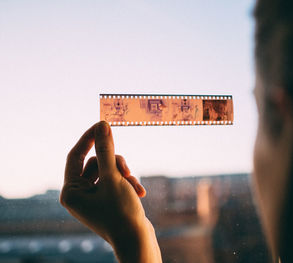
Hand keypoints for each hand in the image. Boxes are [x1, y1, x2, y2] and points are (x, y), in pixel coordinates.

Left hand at [60, 121, 161, 262]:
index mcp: (71, 192)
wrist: (137, 240)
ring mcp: (93, 198)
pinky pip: (114, 181)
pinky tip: (139, 192)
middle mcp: (79, 195)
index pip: (75, 156)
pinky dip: (127, 183)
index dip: (88, 138)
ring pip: (108, 170)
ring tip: (133, 186)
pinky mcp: (107, 199)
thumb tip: (101, 126)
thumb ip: (106, 150)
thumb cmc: (121, 212)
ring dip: (123, 174)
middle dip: (114, 164)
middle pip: (95, 163)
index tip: (102, 124)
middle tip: (125, 170)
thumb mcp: (113, 177)